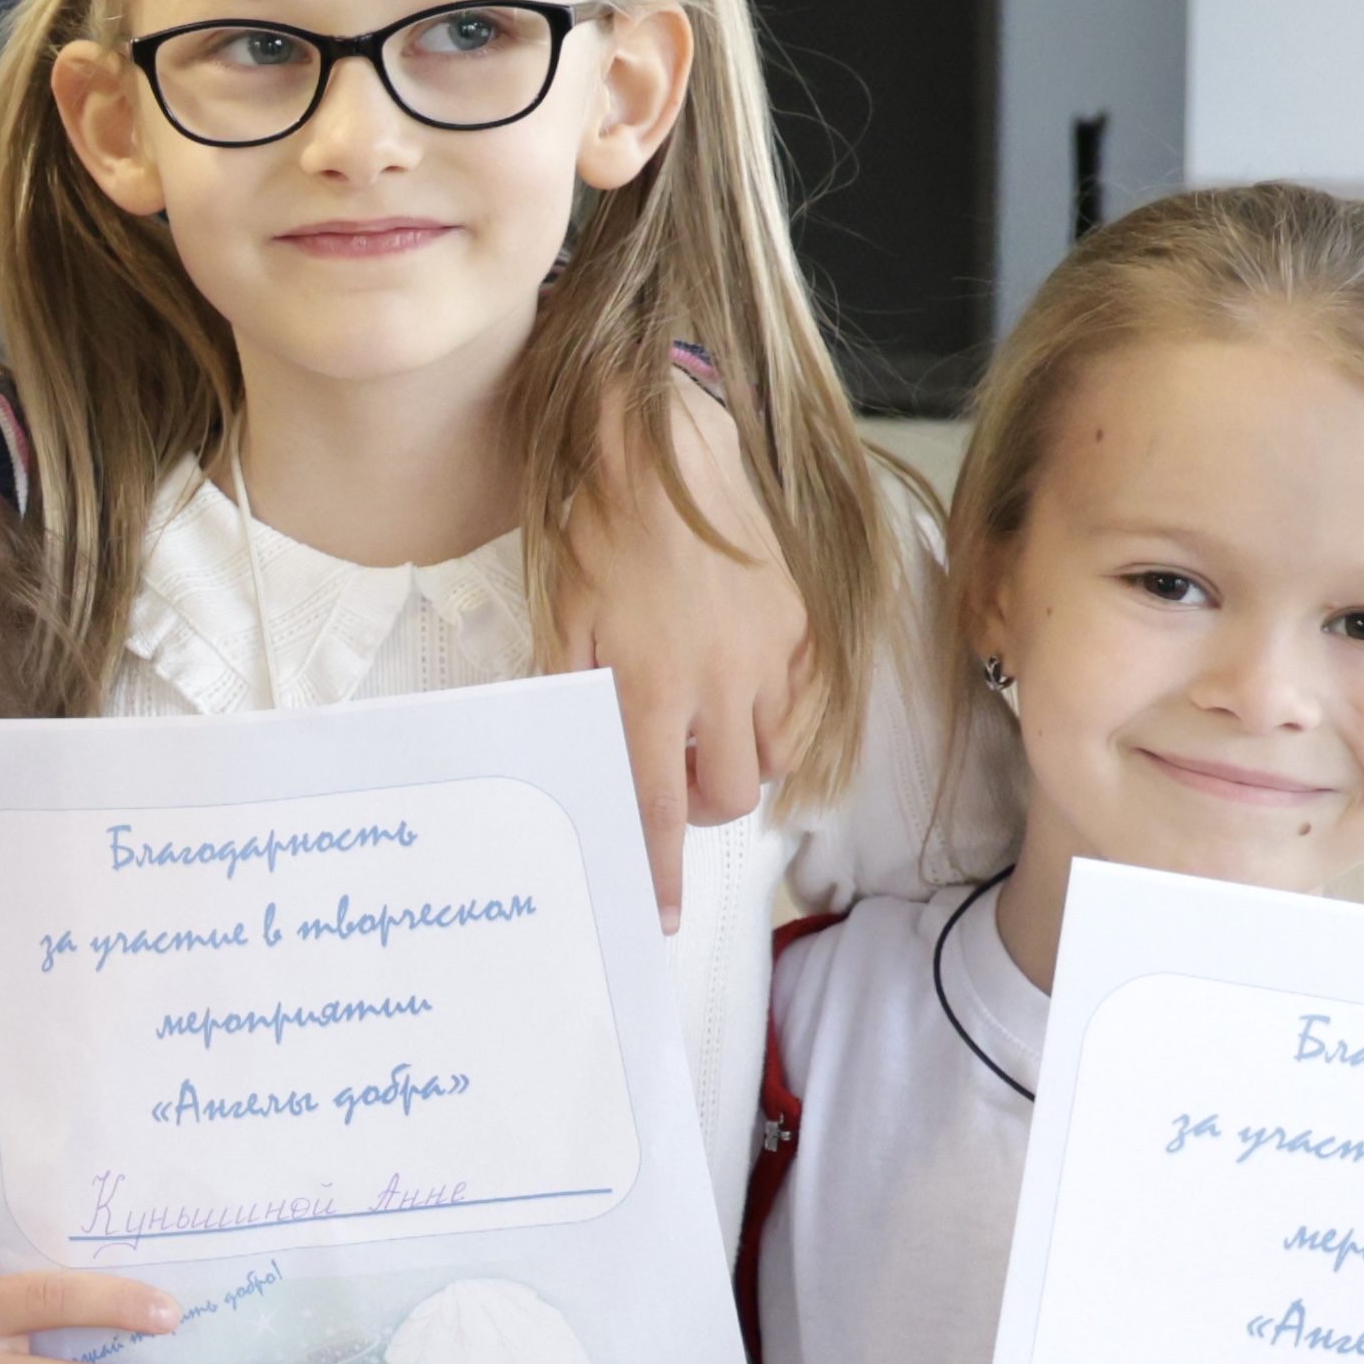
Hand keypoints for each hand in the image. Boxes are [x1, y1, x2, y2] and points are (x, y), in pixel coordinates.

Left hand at [550, 376, 813, 928]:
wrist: (668, 449)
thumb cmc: (602, 529)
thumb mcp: (562, 616)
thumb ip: (574, 694)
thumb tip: (586, 759)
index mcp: (651, 689)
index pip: (658, 808)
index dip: (657, 868)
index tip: (657, 915)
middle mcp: (720, 683)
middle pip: (727, 798)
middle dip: (700, 810)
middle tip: (675, 782)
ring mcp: (771, 655)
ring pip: (772, 757)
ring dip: (739, 764)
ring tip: (708, 734)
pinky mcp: (801, 625)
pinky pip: (799, 702)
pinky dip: (775, 718)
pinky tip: (744, 694)